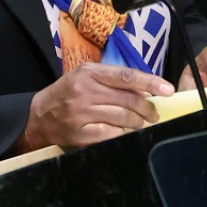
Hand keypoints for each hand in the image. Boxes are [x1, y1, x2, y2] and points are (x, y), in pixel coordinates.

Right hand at [22, 62, 175, 150]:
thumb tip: (145, 90)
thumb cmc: (67, 93)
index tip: (167, 90)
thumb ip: (112, 80)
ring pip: (122, 118)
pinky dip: (122, 134)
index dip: (150, 83)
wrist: (38, 116)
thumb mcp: (85, 76)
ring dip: (138, 123)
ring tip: (142, 124)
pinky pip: (110, 134)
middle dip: (147, 109)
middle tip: (154, 114)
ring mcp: (81, 112)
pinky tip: (125, 132)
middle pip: (128, 99)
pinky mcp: (79, 132)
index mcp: (89, 72)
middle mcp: (85, 90)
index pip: (126, 76)